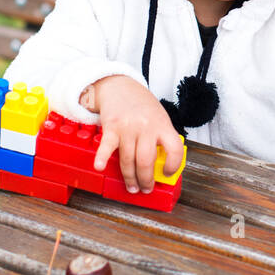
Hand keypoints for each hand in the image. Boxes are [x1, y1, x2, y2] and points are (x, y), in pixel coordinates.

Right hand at [87, 75, 183, 192]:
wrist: (121, 86)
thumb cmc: (141, 105)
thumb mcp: (159, 117)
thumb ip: (162, 138)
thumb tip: (163, 164)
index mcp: (162, 124)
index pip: (174, 149)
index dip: (173, 165)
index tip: (168, 172)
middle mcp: (146, 126)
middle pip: (146, 161)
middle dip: (146, 180)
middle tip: (146, 188)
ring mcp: (128, 127)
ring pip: (128, 160)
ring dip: (130, 178)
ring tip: (132, 187)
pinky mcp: (111, 128)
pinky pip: (106, 146)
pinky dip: (102, 158)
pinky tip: (100, 167)